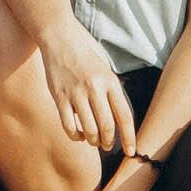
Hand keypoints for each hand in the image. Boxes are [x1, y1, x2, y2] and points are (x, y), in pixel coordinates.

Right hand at [37, 17, 136, 152]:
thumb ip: (112, 92)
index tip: (131, 151)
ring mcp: (76, 93)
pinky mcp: (59, 97)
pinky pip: (69, 126)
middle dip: (109, 142)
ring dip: (93, 141)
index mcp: (110, 82)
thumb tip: (118, 121)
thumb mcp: (106, 70)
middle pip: (107, 127)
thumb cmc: (86, 55)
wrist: (60, 39)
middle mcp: (95, 88)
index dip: (129, 137)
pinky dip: (76, 136)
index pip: (124, 116)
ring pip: (89, 130)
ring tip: (93, 140)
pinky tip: (78, 135)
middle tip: (107, 146)